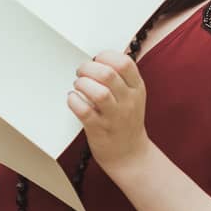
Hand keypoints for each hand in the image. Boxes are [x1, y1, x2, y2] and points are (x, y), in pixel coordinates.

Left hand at [67, 50, 150, 176]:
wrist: (129, 154)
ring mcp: (114, 117)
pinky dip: (74, 101)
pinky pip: (84, 111)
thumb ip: (121, 78)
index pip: (125, 63)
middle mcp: (128, 101)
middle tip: (81, 72)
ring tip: (78, 86)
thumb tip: (99, 58)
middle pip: (108, 74)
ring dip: (82, 84)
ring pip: (98, 92)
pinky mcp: (99, 129)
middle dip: (88, 68)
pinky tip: (73, 99)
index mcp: (137, 88)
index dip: (106, 56)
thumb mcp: (133, 96)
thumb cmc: (125, 121)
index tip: (96, 60)